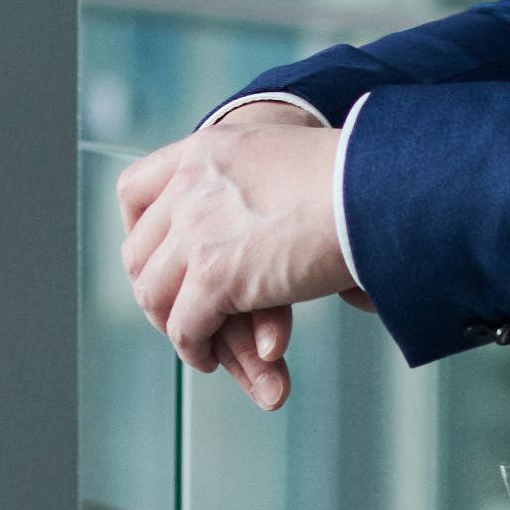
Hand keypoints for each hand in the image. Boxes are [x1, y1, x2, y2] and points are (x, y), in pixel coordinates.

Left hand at [115, 103, 358, 411]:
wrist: (374, 184)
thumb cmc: (355, 174)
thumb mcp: (282, 156)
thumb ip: (253, 182)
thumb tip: (249, 216)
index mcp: (203, 150)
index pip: (134, 191)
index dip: (140, 232)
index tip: (158, 259)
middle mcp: (188, 187)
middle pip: (139, 250)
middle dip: (155, 287)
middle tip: (177, 311)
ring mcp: (196, 231)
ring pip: (154, 292)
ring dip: (171, 323)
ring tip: (196, 341)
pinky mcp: (213, 276)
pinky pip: (184, 326)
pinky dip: (194, 349)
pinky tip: (210, 359)